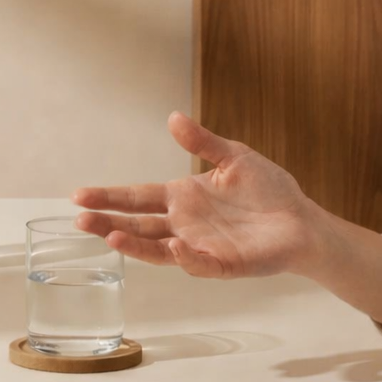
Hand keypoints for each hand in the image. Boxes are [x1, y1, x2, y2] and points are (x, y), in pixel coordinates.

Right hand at [73, 112, 318, 277]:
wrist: (303, 220)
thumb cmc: (268, 189)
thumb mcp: (233, 157)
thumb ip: (202, 142)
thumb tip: (172, 118)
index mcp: (182, 197)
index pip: (137, 197)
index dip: (109, 196)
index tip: (79, 195)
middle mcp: (184, 223)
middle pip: (137, 225)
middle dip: (107, 223)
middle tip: (80, 220)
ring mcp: (200, 246)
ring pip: (158, 249)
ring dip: (134, 245)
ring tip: (110, 237)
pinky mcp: (224, 264)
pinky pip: (200, 263)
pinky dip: (186, 257)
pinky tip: (175, 246)